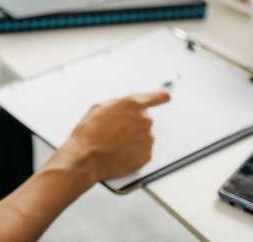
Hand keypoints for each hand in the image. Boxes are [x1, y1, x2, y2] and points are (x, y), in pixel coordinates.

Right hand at [54, 91, 169, 182]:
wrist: (87, 157)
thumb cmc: (89, 133)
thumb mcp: (99, 108)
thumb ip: (118, 104)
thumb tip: (124, 107)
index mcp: (132, 104)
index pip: (158, 96)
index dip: (161, 96)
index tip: (165, 96)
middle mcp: (144, 120)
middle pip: (145, 118)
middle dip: (134, 123)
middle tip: (117, 130)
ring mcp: (147, 139)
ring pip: (144, 135)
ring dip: (133, 137)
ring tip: (114, 143)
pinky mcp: (147, 155)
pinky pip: (143, 150)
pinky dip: (134, 151)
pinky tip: (119, 151)